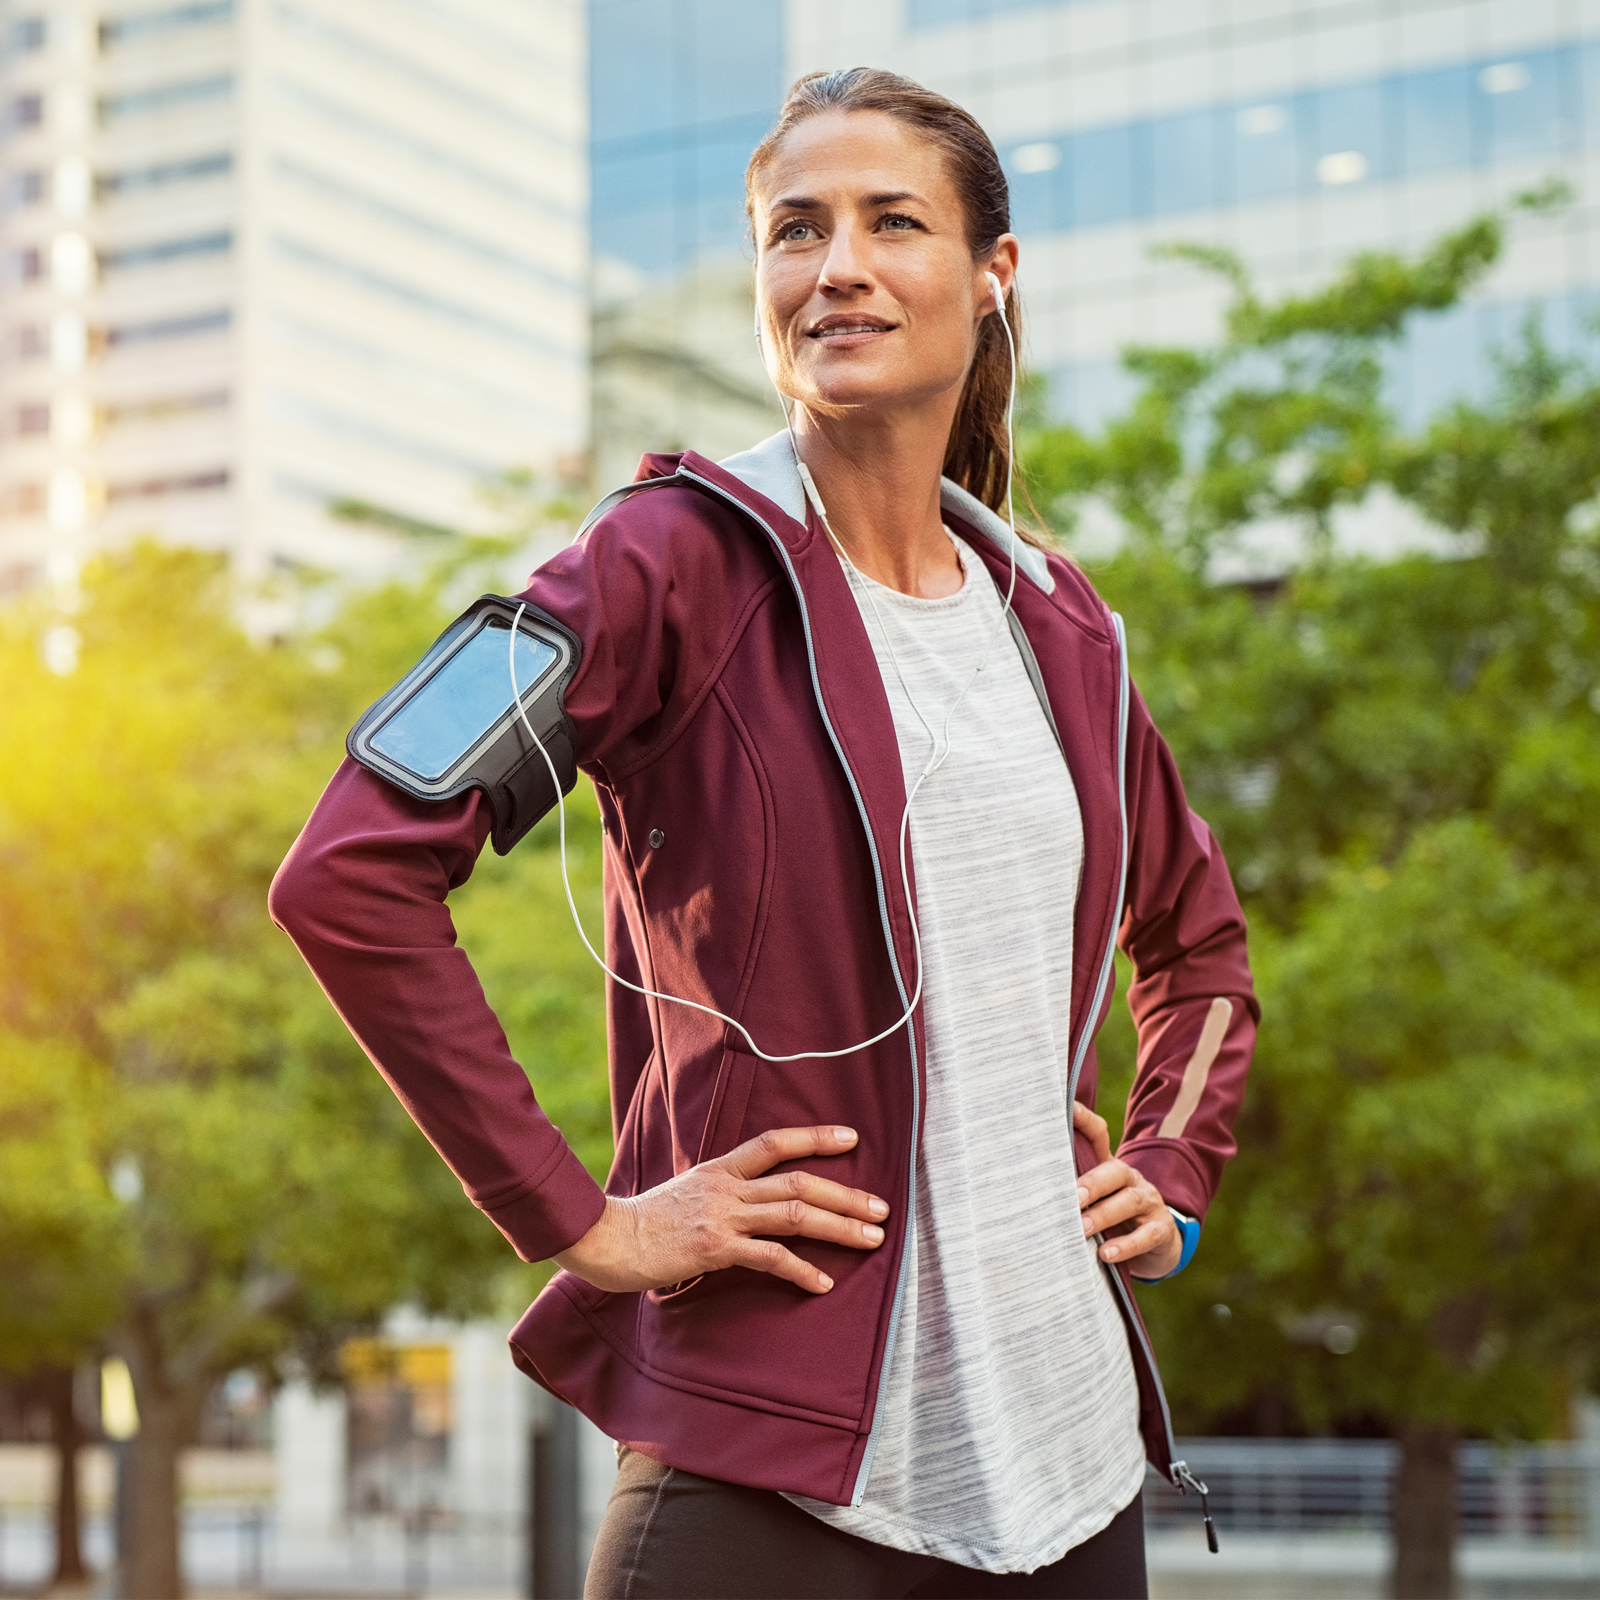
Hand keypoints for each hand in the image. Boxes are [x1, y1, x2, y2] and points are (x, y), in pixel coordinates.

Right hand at [554, 1125, 889, 1294]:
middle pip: (799, 1182)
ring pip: (794, 1213)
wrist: (605, 1239)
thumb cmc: (642, 1223)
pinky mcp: (715, 1248)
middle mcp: (726, 1187)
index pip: (775, 1143)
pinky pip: (770, 1257)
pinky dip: (801, 1270)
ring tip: (872, 1238)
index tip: (851, 1138)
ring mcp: (722, 1216)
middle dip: (846, 1194)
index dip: (815, 1138)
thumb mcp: (684, 1194)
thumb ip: (718, 1194)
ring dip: (839, 1226)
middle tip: (882, 1208)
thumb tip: (748, 1200)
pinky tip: (823, 1283)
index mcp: (719, 1169)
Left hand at [1072, 1102, 1180, 1280]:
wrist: (1156, 1247)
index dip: (1082, 1119)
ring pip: (1129, 1201)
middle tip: (1072, 1198)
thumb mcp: (1093, 1201)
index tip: (1063, 1108)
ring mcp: (1149, 1202)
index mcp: (1109, 1166)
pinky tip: (1105, 1254)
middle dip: (1091, 1183)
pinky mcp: (1161, 1229)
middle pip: (1114, 1171)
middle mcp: (1130, 1178)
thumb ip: (1068, 1188)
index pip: (1097, 1134)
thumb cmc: (1110, 1219)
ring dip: (1103, 1215)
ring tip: (1081, 1229)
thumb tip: (1025, 1181)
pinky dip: (1125, 1245)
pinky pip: (1147, 1235)